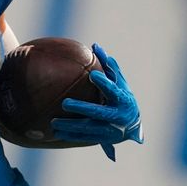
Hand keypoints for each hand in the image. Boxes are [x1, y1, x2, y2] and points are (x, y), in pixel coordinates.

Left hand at [51, 43, 143, 160]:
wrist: (133, 125)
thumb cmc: (122, 97)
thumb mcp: (120, 82)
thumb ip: (109, 66)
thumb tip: (95, 46)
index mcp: (123, 100)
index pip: (114, 90)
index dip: (104, 83)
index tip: (92, 75)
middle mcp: (119, 116)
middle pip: (99, 113)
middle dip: (82, 108)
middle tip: (64, 103)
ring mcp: (111, 130)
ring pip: (89, 129)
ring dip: (71, 126)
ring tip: (53, 122)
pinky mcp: (104, 139)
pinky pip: (85, 138)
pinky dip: (71, 136)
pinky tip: (57, 133)